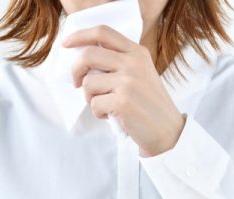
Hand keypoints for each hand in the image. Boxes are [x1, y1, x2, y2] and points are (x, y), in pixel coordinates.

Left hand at [62, 25, 185, 156]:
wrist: (167, 130)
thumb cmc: (149, 104)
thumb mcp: (141, 73)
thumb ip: (119, 62)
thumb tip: (84, 59)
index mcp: (137, 53)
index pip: (102, 33)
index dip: (79, 36)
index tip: (66, 44)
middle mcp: (133, 63)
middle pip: (88, 55)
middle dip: (76, 71)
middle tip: (77, 83)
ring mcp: (128, 82)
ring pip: (88, 83)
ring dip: (90, 98)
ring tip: (105, 106)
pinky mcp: (122, 102)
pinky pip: (94, 104)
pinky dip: (98, 113)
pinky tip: (111, 116)